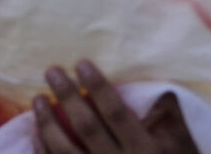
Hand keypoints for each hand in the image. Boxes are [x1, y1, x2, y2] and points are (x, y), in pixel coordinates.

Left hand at [32, 63, 198, 153]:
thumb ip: (174, 129)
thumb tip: (164, 95)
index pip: (117, 115)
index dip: (99, 88)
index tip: (81, 64)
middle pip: (87, 128)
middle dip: (68, 97)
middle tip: (51, 71)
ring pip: (64, 151)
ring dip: (47, 123)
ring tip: (38, 99)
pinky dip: (44, 152)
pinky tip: (36, 134)